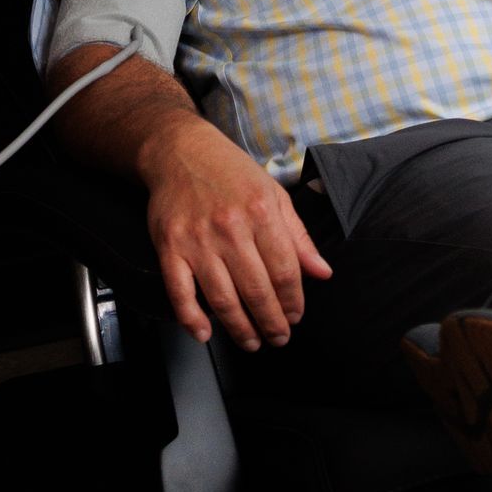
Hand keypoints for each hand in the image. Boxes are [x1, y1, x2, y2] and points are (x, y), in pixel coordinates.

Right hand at [140, 118, 333, 350]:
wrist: (180, 150)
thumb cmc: (230, 172)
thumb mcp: (273, 194)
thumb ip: (298, 236)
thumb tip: (322, 272)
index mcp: (261, 212)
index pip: (285, 271)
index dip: (294, 301)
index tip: (296, 316)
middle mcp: (230, 228)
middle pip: (257, 291)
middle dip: (272, 323)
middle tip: (278, 338)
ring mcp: (197, 240)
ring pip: (223, 299)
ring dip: (240, 329)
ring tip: (251, 341)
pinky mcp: (170, 247)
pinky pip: (180, 292)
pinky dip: (191, 318)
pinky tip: (204, 333)